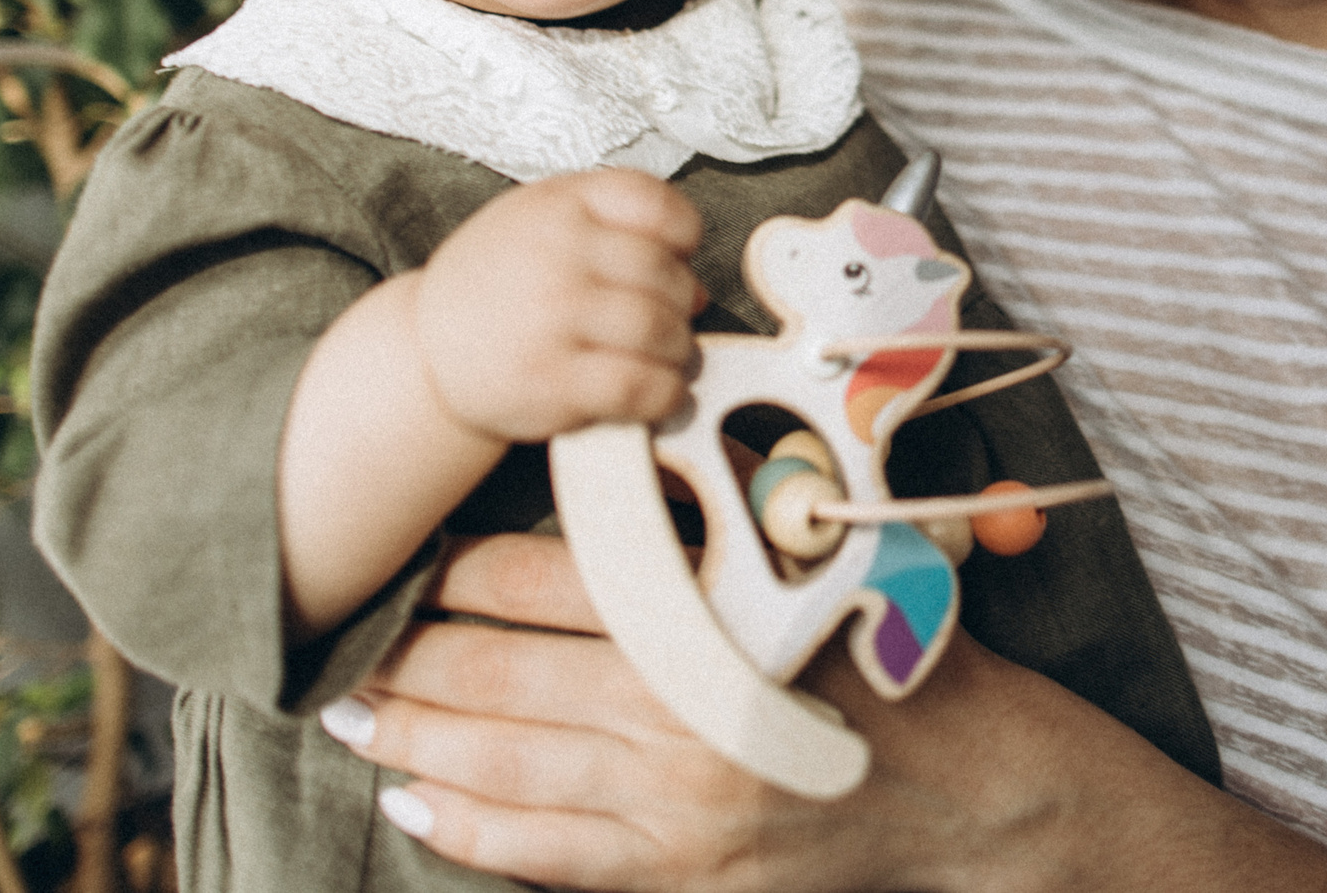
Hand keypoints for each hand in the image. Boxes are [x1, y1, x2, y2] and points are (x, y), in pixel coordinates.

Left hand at [323, 535, 1326, 892]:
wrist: (980, 788)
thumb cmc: (903, 654)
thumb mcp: (827, 556)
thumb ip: (722, 519)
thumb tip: (611, 472)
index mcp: (716, 621)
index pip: (554, 583)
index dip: (467, 570)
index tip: (416, 555)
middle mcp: (683, 720)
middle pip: (504, 679)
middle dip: (413, 660)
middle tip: (346, 644)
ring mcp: (677, 812)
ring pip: (506, 770)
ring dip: (417, 743)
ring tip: (355, 719)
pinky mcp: (682, 876)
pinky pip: (547, 856)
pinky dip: (473, 829)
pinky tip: (420, 806)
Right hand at [413, 168, 703, 443]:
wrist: (426, 350)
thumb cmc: (499, 282)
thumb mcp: (542, 219)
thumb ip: (617, 230)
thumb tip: (698, 289)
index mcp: (559, 203)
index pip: (658, 206)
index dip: (683, 236)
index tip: (674, 257)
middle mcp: (555, 253)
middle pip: (667, 276)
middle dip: (682, 303)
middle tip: (666, 320)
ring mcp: (552, 317)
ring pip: (662, 331)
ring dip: (679, 351)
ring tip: (664, 357)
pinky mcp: (551, 382)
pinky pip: (640, 387)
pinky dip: (666, 394)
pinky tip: (658, 393)